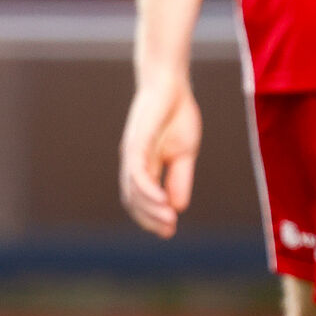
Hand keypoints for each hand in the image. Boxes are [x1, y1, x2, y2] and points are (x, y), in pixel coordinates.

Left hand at [119, 75, 201, 237]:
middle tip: (168, 231)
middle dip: (149, 219)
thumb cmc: (176, 115)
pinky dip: (148, 190)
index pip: (139, 199)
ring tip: (169, 221)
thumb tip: (177, 207)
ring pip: (133, 190)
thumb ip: (180, 179)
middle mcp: (133, 162)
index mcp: (143, 166)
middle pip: (132, 200)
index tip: (168, 231)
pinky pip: (137, 172)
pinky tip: (163, 202)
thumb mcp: (184, 153)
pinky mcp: (137, 142)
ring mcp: (132, 153)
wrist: (171, 84)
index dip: (150, 217)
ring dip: (150, 209)